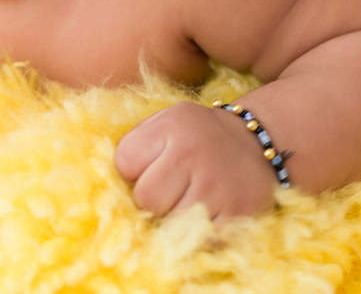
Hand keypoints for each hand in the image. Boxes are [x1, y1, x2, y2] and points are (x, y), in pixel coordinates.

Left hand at [114, 101, 279, 219]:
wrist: (257, 143)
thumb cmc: (197, 136)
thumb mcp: (166, 122)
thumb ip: (137, 145)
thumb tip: (103, 187)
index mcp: (171, 126)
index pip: (125, 163)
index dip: (134, 170)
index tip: (151, 166)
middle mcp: (193, 153)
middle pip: (146, 199)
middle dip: (152, 199)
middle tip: (171, 188)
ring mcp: (217, 187)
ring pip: (170, 223)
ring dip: (174, 218)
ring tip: (188, 198)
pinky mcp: (237, 215)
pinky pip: (199, 239)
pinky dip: (197, 233)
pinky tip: (206, 212)